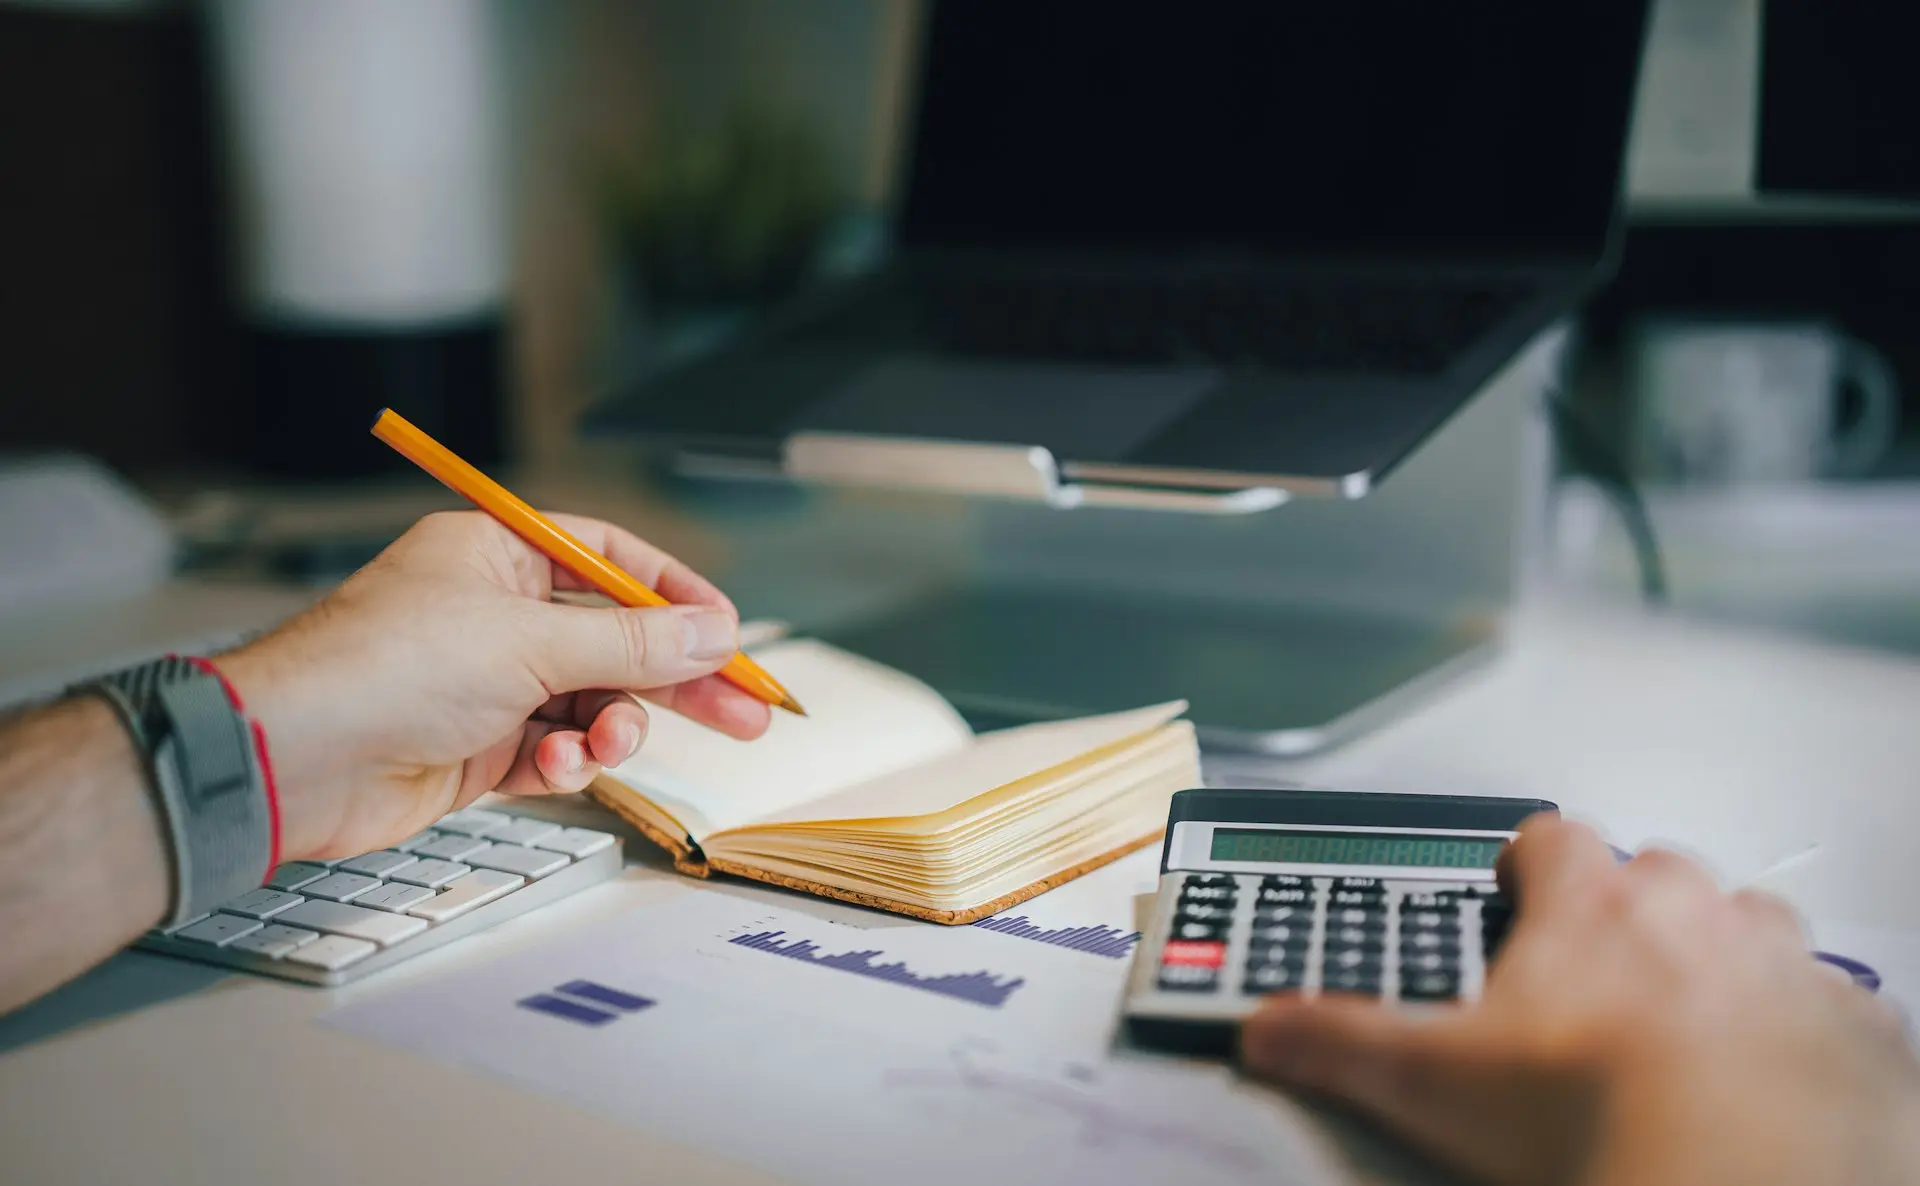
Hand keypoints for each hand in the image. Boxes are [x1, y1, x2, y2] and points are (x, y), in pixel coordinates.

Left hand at [216, 512, 770, 860]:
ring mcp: (486, 682)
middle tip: (746, 712)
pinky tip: (557, 769)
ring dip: (612, 727)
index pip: (611, 559)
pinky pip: (553, 751)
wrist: (294, 757)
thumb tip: (712, 633)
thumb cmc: (383, 668)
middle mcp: (494, 613)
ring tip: (608, 744)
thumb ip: (632, 643)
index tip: (730, 633)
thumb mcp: (529, 641)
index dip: (675, 595)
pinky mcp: (477, 747)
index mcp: (498, 554)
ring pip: (590, 702)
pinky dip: (565, 763)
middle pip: (615, 638)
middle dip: (677, 679)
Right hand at [1240, 816, 1919, 1185]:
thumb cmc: (1597, 1118)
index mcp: (1593, 908)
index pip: (1551, 838)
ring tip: (1688, 1027)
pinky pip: (1833, 1005)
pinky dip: (1803, 1031)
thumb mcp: (1434, 1082)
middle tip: (1596, 984)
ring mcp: (1785, 967)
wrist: (1742, 1183)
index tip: (1517, 895)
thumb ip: (1339, 1040)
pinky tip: (1770, 1081)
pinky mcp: (1858, 1032)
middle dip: (1631, 913)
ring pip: (1754, 926)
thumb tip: (1266, 1027)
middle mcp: (1696, 914)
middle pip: (1659, 874)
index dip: (1530, 864)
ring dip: (1725, 958)